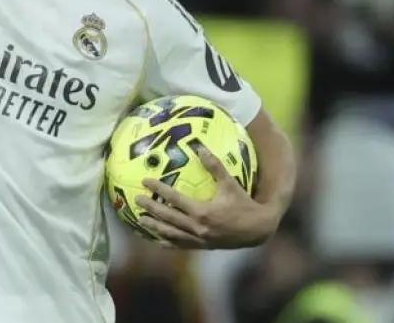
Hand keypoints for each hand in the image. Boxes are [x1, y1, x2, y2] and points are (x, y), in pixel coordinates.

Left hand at [133, 144, 276, 248]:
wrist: (258, 230)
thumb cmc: (244, 203)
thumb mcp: (230, 184)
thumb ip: (215, 166)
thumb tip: (200, 148)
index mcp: (203, 212)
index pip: (174, 199)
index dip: (159, 189)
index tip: (145, 181)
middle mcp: (198, 228)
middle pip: (168, 217)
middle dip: (151, 208)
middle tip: (136, 199)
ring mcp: (199, 239)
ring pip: (171, 234)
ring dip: (155, 227)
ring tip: (140, 220)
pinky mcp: (203, 246)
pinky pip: (181, 245)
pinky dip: (167, 242)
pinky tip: (157, 239)